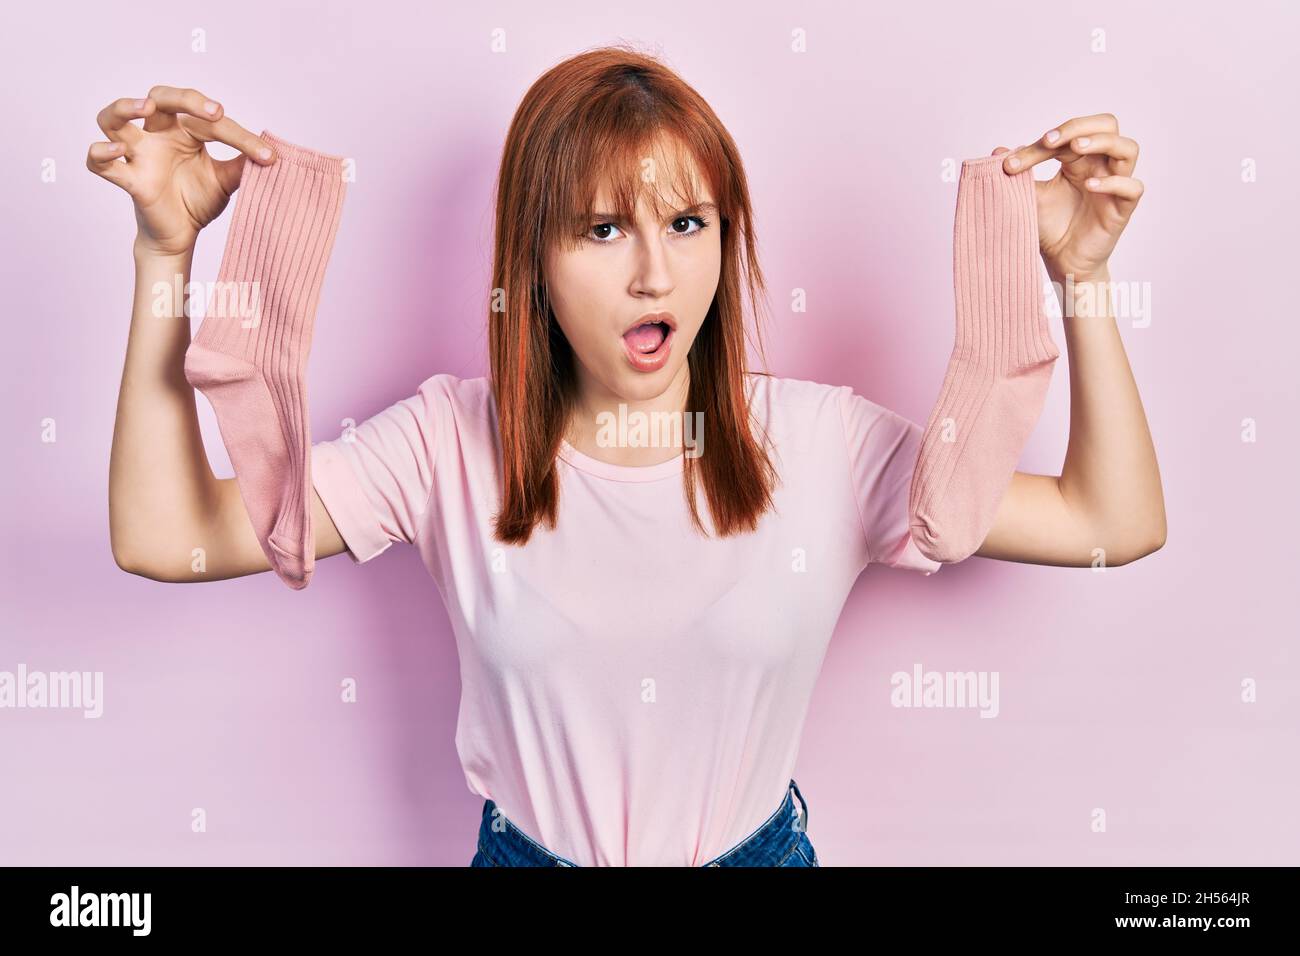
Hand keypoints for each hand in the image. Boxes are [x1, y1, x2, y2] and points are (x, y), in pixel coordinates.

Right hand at [87, 86, 275, 256]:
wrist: (181, 236)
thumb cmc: (197, 201)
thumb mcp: (226, 181)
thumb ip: (244, 165)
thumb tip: (272, 153)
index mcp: (183, 131)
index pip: (208, 120)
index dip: (240, 136)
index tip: (268, 157)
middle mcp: (157, 135)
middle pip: (157, 97)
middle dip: (183, 98)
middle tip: (213, 111)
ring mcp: (137, 155)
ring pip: (112, 118)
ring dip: (123, 107)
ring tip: (143, 107)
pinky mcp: (127, 179)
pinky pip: (98, 161)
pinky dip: (101, 152)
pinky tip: (118, 150)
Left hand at [994, 112, 1143, 282]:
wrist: (1060, 261)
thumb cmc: (1049, 227)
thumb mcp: (1029, 197)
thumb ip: (1019, 173)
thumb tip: (997, 150)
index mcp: (1079, 160)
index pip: (1069, 135)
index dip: (1043, 142)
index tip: (1011, 163)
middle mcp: (1100, 167)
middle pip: (1108, 126)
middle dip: (1079, 126)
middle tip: (1050, 140)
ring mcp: (1114, 186)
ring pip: (1128, 149)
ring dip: (1102, 142)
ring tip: (1075, 148)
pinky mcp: (1122, 209)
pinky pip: (1133, 187)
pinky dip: (1113, 183)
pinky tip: (1089, 186)